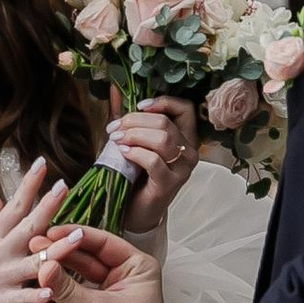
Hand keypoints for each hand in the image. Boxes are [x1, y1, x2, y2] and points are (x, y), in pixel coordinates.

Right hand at [0, 158, 68, 302]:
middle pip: (28, 226)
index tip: (42, 164)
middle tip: (64, 188)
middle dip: (47, 206)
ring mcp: (1, 276)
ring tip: (77, 238)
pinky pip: (21, 298)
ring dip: (57, 250)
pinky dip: (35, 295)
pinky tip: (50, 291)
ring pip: (34, 262)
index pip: (14, 205)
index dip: (29, 184)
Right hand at [32, 220, 169, 302]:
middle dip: (62, 260)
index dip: (75, 235)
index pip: (102, 241)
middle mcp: (123, 275)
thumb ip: (68, 288)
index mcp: (136, 266)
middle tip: (38, 252)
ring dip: (64, 292)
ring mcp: (108, 291)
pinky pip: (73, 300)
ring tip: (50, 293)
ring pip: (75, 280)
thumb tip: (45, 268)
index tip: (52, 233)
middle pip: (85, 258)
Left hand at [102, 99, 194, 228]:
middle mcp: (189, 151)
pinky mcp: (170, 184)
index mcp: (185, 137)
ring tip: (117, 139)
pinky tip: (123, 152)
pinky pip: (154, 161)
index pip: (185, 108)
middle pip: (166, 123)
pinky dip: (136, 152)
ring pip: (163, 139)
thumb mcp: (134, 142)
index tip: (140, 106)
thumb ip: (128, 119)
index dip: (163, 102)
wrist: (136, 211)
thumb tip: (114, 91)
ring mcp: (182, 169)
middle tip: (115, 128)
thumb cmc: (137, 175)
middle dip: (136, 121)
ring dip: (135, 135)